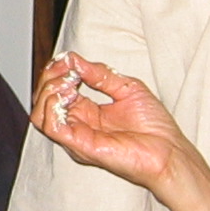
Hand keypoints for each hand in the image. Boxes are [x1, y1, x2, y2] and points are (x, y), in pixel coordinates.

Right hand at [32, 53, 203, 204]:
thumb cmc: (154, 127)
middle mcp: (78, 125)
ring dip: (48, 91)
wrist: (168, 151)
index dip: (56, 71)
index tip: (69, 59)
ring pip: (40, 114)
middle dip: (49, 78)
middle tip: (67, 68)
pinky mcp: (79, 146)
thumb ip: (99, 74)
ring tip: (68, 82)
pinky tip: (71, 94)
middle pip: (43, 100)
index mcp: (87, 112)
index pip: (56, 90)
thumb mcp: (125, 87)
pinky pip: (51, 127)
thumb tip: (74, 60)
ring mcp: (76, 137)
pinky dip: (54, 106)